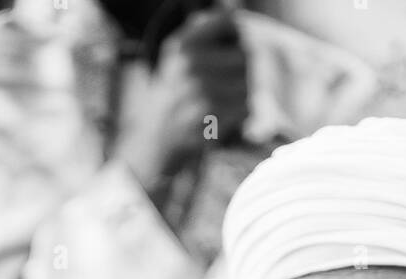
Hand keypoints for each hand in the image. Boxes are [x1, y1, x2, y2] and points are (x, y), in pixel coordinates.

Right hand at [118, 10, 247, 197]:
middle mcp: (192, 66)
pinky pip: (245, 108)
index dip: (236, 33)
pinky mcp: (213, 119)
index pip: (229, 23)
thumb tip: (231, 10)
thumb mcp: (177, 54)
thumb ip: (202, 28)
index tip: (231, 43)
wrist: (158, 139)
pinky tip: (224, 115)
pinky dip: (240, 113)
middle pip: (244, 57)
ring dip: (241, 93)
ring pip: (247, 84)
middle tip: (228, 80)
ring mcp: (203, 94)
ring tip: (223, 99)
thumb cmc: (173, 93)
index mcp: (183, 46)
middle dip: (241, 69)